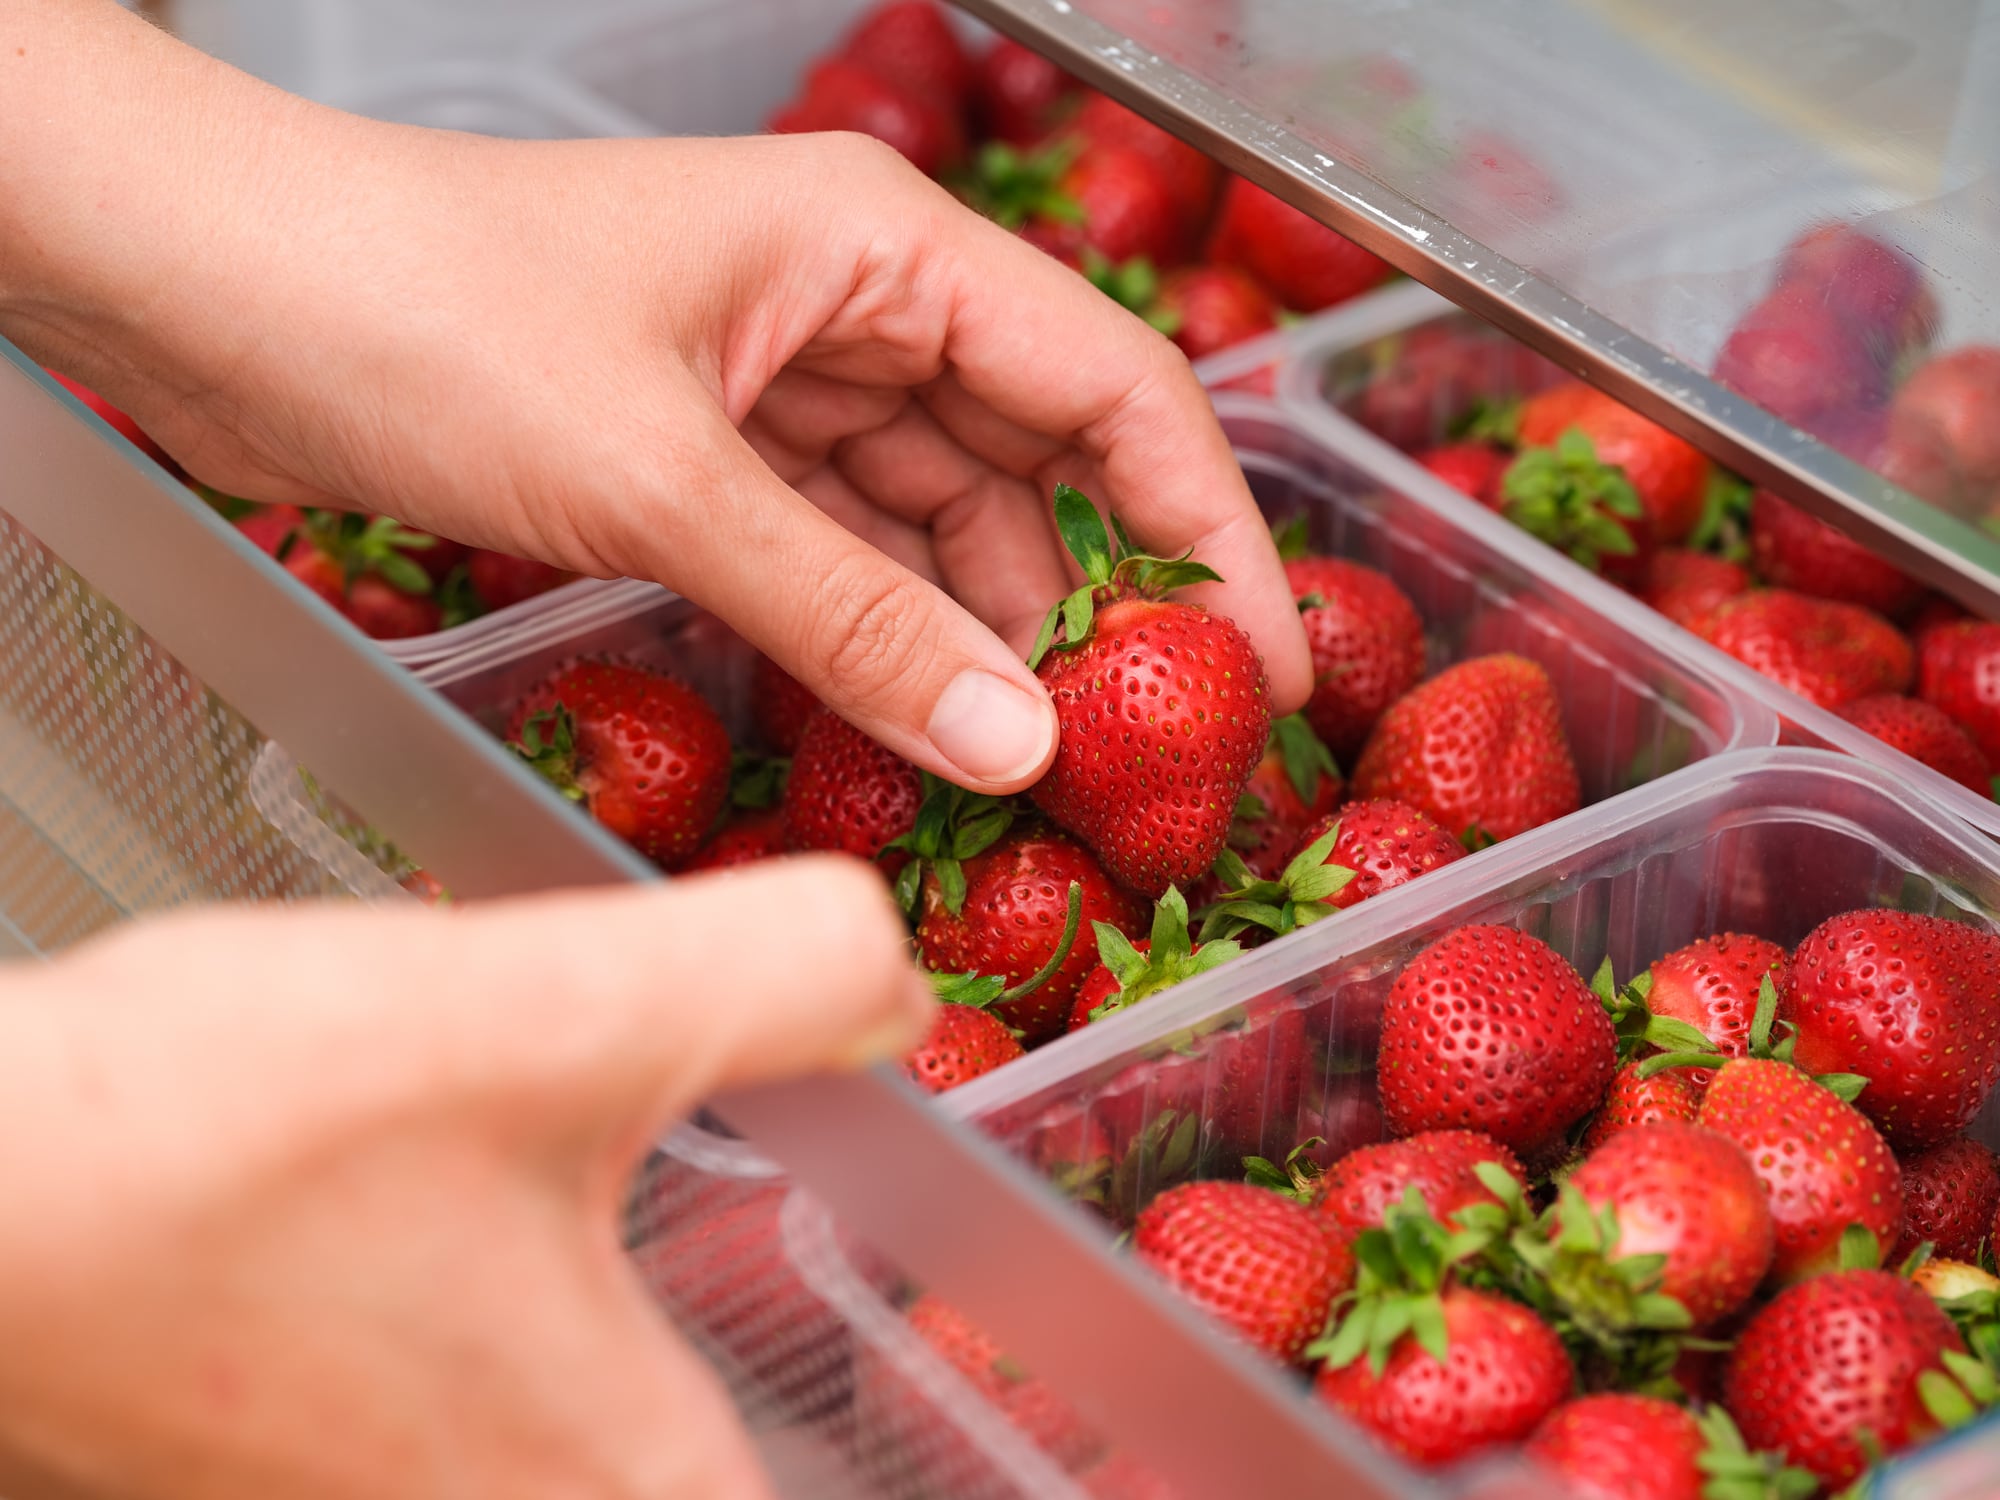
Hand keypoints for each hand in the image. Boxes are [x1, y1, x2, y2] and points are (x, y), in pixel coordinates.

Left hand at [0, 3, 1309, 795]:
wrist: (206, 290)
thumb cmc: (414, 308)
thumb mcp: (662, 479)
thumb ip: (852, 618)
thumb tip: (1018, 740)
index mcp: (883, 248)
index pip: (1111, 388)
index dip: (1208, 529)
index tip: (1268, 663)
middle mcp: (855, 308)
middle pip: (1039, 467)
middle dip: (1105, 607)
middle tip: (1162, 756)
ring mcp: (780, 388)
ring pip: (941, 528)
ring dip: (990, 645)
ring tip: (1050, 775)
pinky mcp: (708, 459)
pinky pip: (843, 562)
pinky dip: (885, 645)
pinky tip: (925, 731)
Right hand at [0, 860, 928, 1499]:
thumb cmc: (212, 1140)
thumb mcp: (552, 1011)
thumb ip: (776, 971)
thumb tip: (901, 978)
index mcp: (622, 1485)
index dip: (970, 1480)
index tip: (1062, 1445)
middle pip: (739, 1465)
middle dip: (819, 1404)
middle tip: (921, 1370)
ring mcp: (400, 1498)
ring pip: (612, 1445)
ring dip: (677, 1360)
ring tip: (744, 1295)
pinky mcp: (317, 1441)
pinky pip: (506, 1414)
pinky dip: (565, 1337)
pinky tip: (535, 1229)